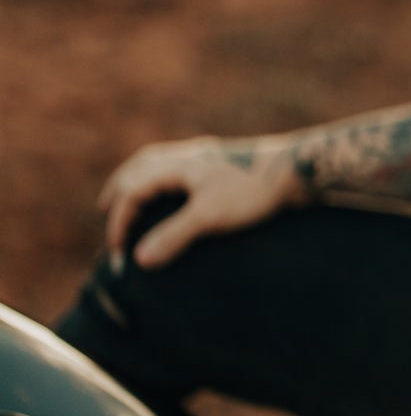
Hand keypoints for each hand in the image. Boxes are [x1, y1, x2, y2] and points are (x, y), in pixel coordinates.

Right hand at [98, 135, 305, 268]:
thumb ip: (174, 236)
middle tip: (107, 212)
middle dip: (121, 192)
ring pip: (159, 163)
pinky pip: (178, 167)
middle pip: (140, 168)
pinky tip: (173, 194)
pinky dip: (162, 179)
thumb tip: (140, 260)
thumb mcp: (211, 217)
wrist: (298, 170)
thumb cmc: (253, 192)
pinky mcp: (221, 163)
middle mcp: (188, 156)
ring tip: (132, 199)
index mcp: (179, 165)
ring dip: (140, 181)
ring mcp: (205, 157)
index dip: (121, 221)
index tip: (119, 253)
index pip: (134, 190)